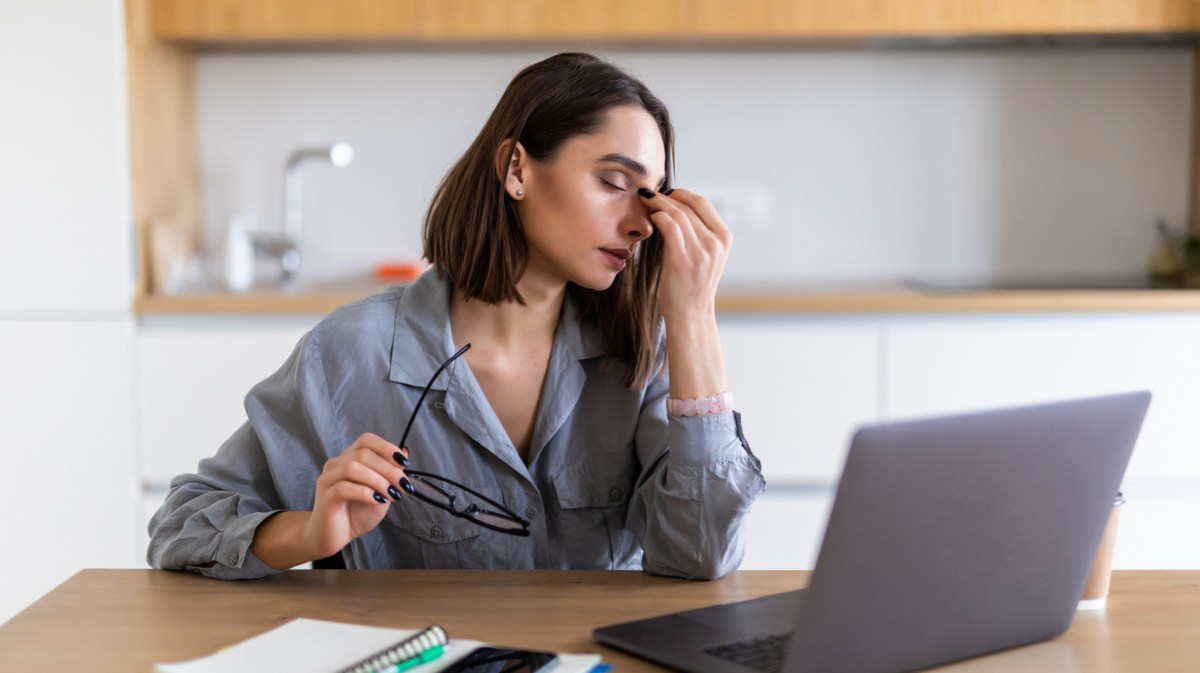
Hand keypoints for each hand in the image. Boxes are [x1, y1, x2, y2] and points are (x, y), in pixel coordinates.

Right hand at [304, 432, 410, 558]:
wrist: (338, 537)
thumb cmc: (357, 513)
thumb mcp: (381, 491)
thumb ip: (390, 472)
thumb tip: (404, 452)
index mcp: (349, 458)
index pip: (366, 440)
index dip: (386, 448)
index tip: (403, 463)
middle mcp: (336, 465)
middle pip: (362, 454)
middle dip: (388, 469)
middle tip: (402, 485)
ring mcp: (328, 480)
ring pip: (352, 468)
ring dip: (377, 480)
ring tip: (391, 494)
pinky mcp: (324, 497)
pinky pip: (343, 488)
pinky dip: (364, 492)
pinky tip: (377, 500)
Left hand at [637, 187, 731, 320]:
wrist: (690, 314)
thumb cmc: (693, 285)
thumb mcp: (707, 256)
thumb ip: (700, 233)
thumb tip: (678, 207)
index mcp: (724, 239)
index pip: (703, 204)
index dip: (682, 193)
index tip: (667, 193)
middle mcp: (715, 244)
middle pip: (688, 206)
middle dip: (666, 196)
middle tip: (650, 194)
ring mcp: (700, 252)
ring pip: (677, 214)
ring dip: (658, 204)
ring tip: (646, 202)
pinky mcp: (681, 260)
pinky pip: (668, 227)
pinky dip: (657, 216)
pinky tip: (650, 216)